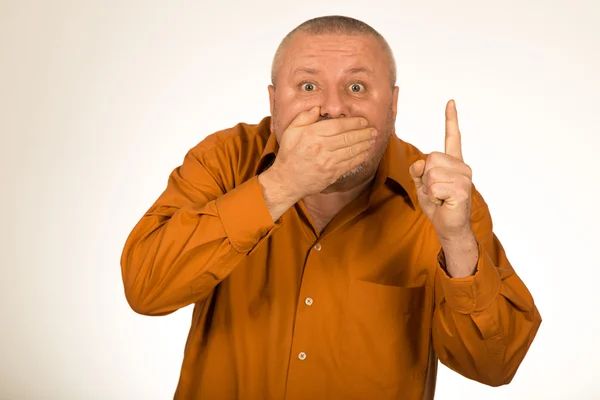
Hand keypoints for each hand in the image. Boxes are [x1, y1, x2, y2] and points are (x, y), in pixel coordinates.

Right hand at [269, 106, 375, 198]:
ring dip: (365, 144)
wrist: (287, 181)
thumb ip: (303, 118)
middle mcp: (321, 148)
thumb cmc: (289, 155)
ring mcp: (328, 162)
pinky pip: (350, 164)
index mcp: (312, 135)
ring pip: (352, 150)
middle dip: (364, 133)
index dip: (354, 122)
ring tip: (372, 139)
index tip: (363, 121)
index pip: (338, 125)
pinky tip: (366, 152)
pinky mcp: (332, 174)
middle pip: (348, 137)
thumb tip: (317, 109)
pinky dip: (360, 157)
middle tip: (373, 129)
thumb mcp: (290, 132)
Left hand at [409, 100, 473, 242]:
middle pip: (430, 158)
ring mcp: (464, 178)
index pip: (452, 137)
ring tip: (439, 198)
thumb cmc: (437, 205)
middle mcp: (462, 166)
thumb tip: (420, 164)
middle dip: (425, 177)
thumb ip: (418, 171)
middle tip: (435, 192)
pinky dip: (433, 198)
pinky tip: (443, 203)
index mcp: (453, 162)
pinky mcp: (462, 190)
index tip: (450, 102)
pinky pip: (434, 188)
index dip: (450, 120)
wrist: (449, 226)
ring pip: (431, 174)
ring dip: (429, 190)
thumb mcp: (422, 185)